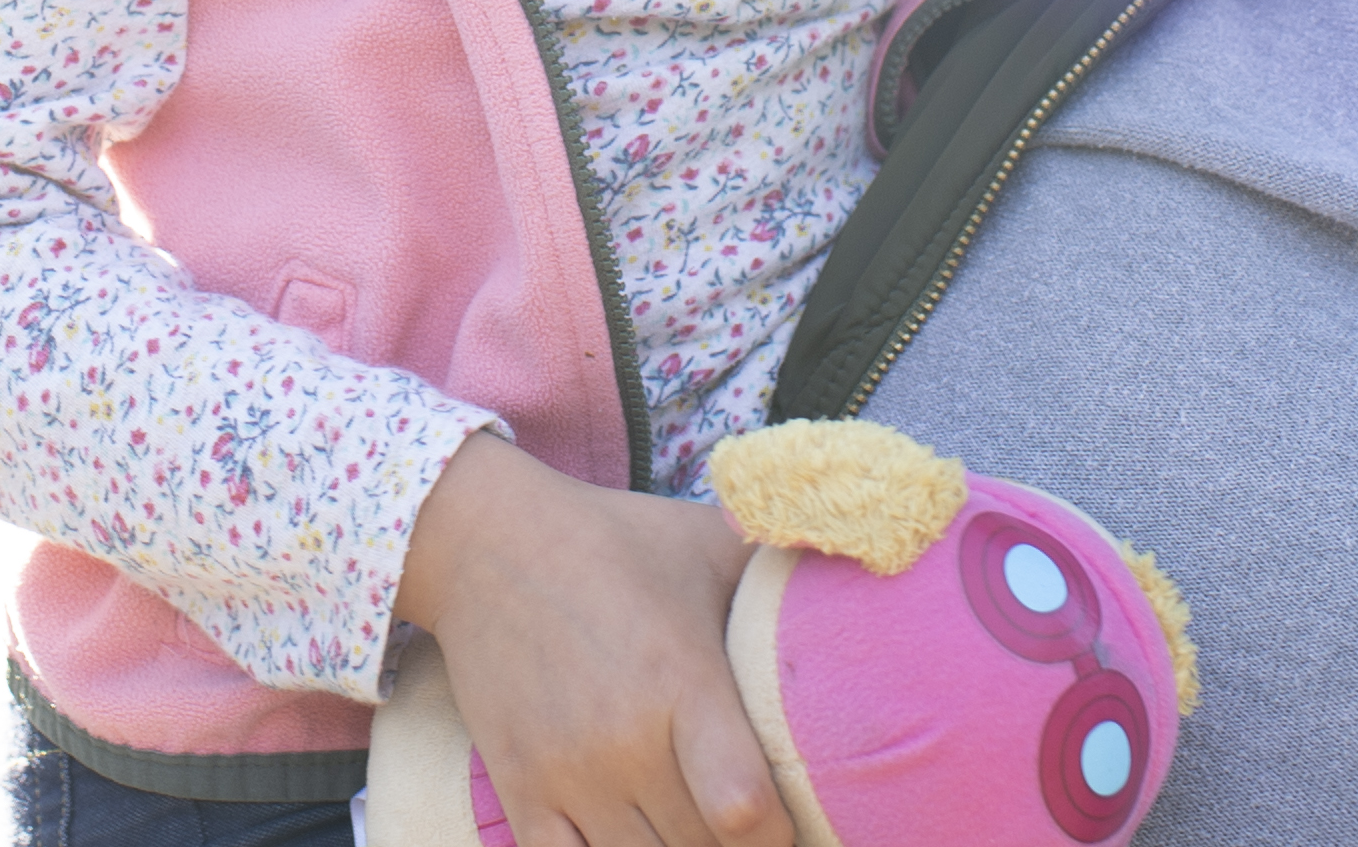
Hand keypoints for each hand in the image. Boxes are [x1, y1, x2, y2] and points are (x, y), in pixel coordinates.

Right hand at [395, 434, 786, 846]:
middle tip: (749, 822)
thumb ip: (783, 565)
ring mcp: (565, 773)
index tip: (792, 817)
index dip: (779, 834)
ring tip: (694, 824)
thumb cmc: (612, 541)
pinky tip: (635, 841)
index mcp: (679, 679)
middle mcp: (621, 739)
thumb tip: (874, 555)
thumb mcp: (706, 542)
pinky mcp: (521, 791)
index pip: (743, 809)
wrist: (483, 543)